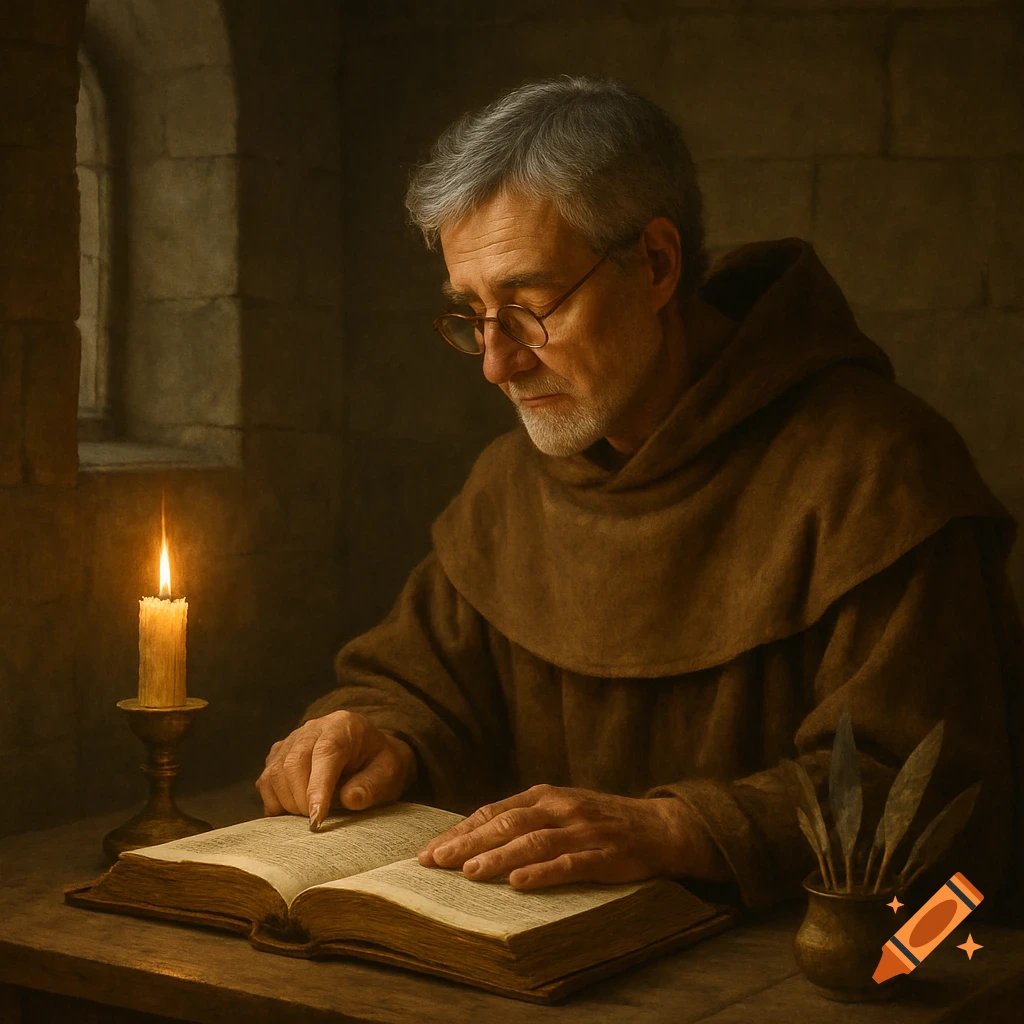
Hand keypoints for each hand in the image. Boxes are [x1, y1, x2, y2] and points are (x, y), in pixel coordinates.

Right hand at [256, 710, 415, 819]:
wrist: (368, 753)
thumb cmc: (378, 764)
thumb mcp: (388, 773)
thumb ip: (371, 786)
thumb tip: (350, 799)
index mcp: (344, 726)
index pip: (325, 753)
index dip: (318, 787)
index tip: (317, 818)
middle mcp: (314, 728)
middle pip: (294, 763)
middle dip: (302, 800)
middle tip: (317, 821)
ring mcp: (292, 739)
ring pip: (275, 773)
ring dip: (288, 803)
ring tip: (309, 814)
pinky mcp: (278, 754)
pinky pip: (265, 780)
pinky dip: (275, 802)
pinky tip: (293, 810)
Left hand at [417, 784, 704, 889]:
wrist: (660, 826)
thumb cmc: (601, 820)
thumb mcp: (561, 809)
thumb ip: (525, 819)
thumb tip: (475, 837)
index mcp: (545, 796)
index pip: (493, 812)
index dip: (460, 831)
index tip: (429, 851)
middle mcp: (560, 807)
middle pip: (507, 824)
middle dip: (468, 843)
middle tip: (436, 862)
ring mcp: (582, 830)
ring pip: (533, 842)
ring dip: (498, 856)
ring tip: (469, 872)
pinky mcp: (604, 854)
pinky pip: (570, 863)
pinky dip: (542, 872)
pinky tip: (519, 882)